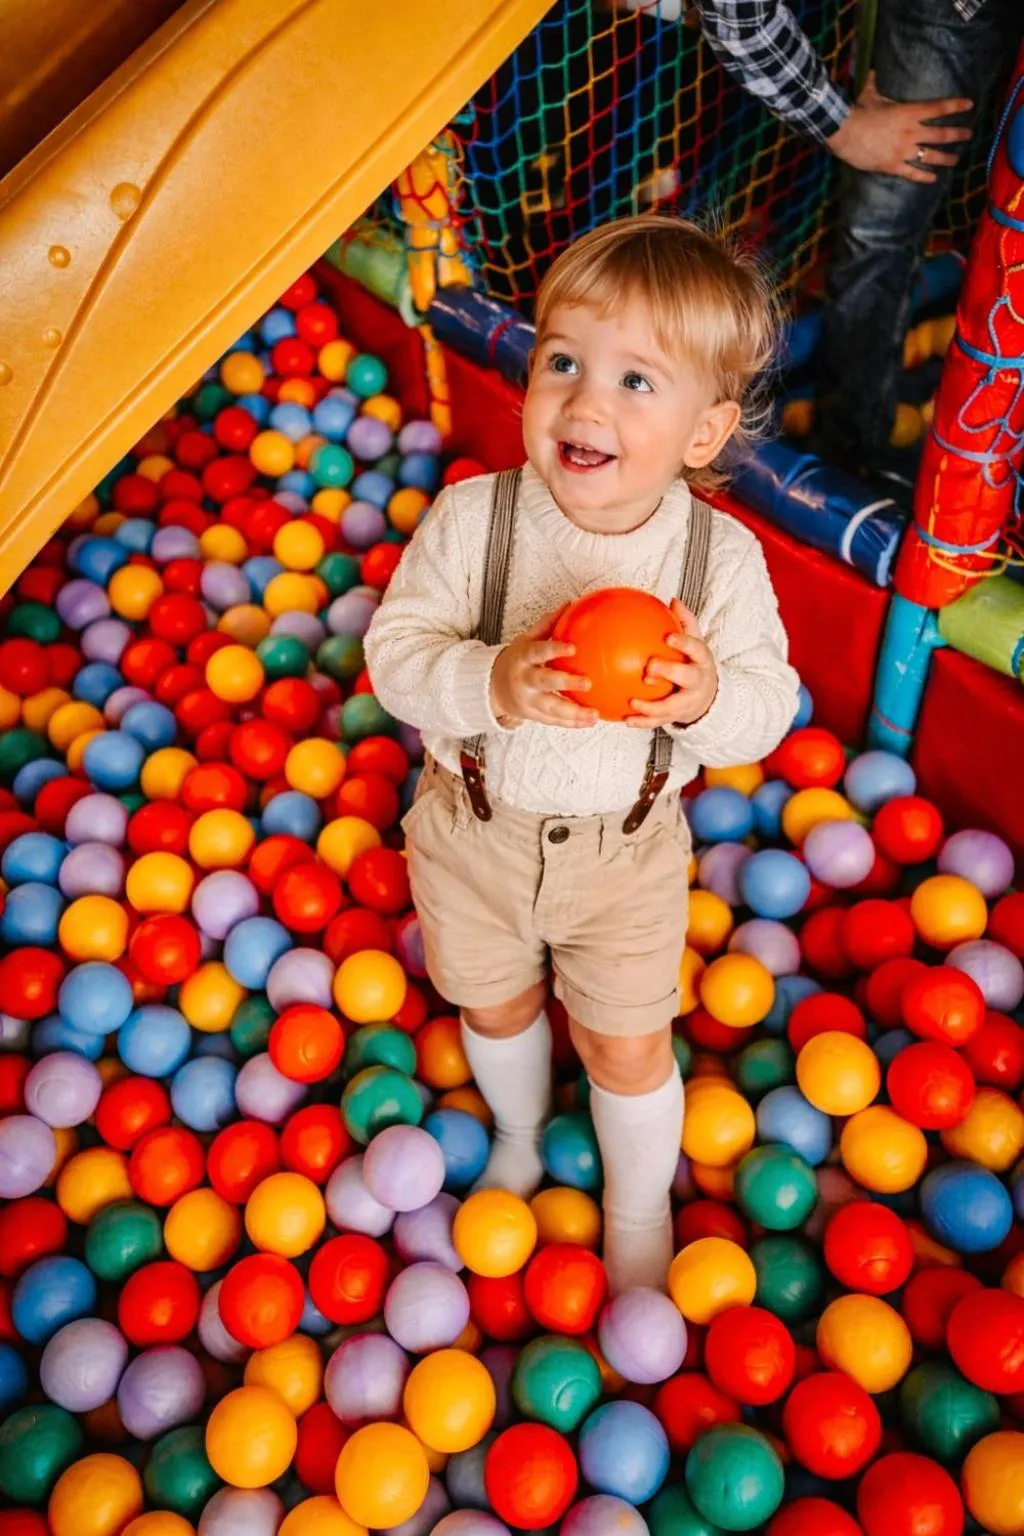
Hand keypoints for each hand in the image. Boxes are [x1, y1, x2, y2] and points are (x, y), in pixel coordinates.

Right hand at [490, 610, 599, 728]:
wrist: (492, 688)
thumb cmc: (516, 660)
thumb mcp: (526, 641)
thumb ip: (547, 625)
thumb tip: (568, 604)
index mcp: (523, 658)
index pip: (538, 651)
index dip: (554, 649)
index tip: (573, 647)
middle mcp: (524, 680)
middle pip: (544, 682)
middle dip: (566, 683)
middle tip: (588, 683)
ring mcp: (527, 700)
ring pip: (550, 708)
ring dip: (574, 713)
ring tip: (594, 715)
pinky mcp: (532, 715)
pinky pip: (553, 721)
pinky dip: (571, 723)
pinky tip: (589, 721)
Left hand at [624, 598, 717, 727]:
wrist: (709, 697)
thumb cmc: (695, 664)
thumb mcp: (695, 643)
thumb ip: (685, 623)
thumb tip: (672, 599)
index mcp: (701, 660)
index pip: (696, 649)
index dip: (683, 643)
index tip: (668, 637)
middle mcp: (697, 681)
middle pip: (686, 676)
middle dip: (669, 672)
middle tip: (649, 668)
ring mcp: (688, 701)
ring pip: (672, 706)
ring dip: (652, 706)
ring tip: (633, 703)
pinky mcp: (677, 716)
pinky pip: (659, 722)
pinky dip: (643, 722)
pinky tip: (625, 719)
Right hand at [827, 71, 972, 182]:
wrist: (843, 132)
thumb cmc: (857, 111)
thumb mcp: (869, 93)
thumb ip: (876, 83)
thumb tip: (874, 70)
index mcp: (909, 112)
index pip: (938, 107)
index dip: (956, 106)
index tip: (970, 105)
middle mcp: (911, 132)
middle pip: (941, 134)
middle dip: (958, 134)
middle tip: (969, 135)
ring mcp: (903, 151)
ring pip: (931, 156)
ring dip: (947, 158)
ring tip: (956, 160)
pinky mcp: (893, 166)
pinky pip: (913, 173)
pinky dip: (925, 177)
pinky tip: (934, 178)